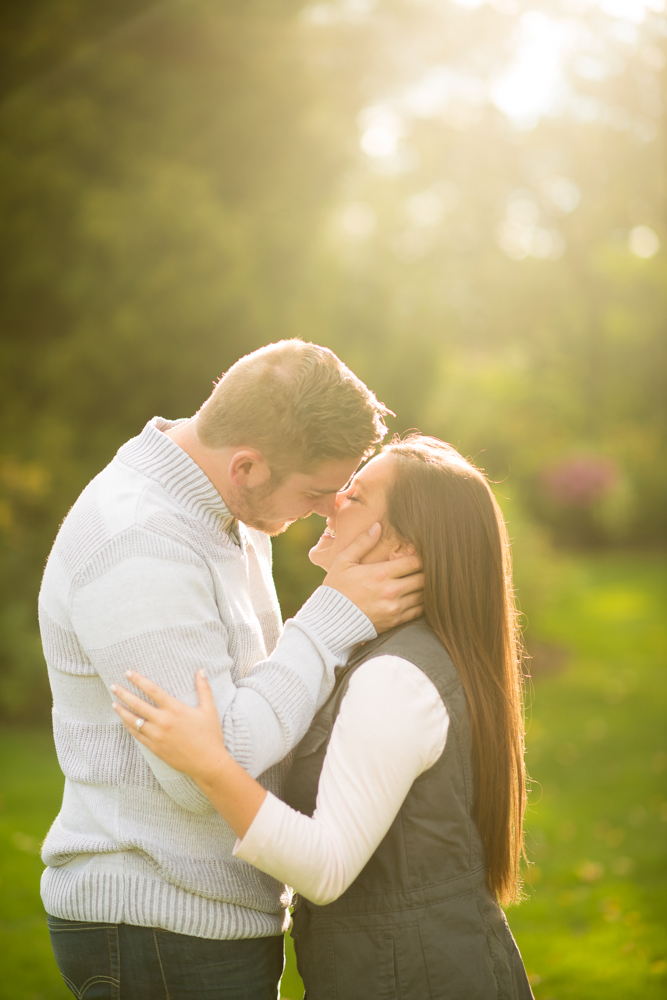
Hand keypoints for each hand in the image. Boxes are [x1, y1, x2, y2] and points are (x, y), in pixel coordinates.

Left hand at [111, 670, 225, 782]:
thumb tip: (201, 670)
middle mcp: (163, 721)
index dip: (138, 680)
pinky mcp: (155, 748)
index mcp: (175, 709)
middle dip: (123, 694)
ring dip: (122, 711)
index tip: (128, 673)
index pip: (152, 690)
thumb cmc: (210, 735)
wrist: (207, 763)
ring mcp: (157, 736)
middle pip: (137, 704)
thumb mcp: (209, 709)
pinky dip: (129, 727)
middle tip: (113, 686)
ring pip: (133, 721)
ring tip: (114, 704)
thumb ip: (204, 688)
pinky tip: (124, 721)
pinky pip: (137, 735)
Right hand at [323, 524, 423, 632]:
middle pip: (423, 579)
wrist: (331, 621)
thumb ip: (362, 543)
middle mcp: (391, 591)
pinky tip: (416, 597)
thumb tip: (377, 526)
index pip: (414, 562)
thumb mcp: (344, 561)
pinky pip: (418, 612)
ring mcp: (395, 608)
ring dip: (424, 588)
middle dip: (425, 572)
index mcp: (381, 574)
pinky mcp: (395, 622)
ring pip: (423, 595)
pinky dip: (421, 604)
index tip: (417, 555)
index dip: (419, 557)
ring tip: (419, 581)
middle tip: (423, 568)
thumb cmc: (336, 589)